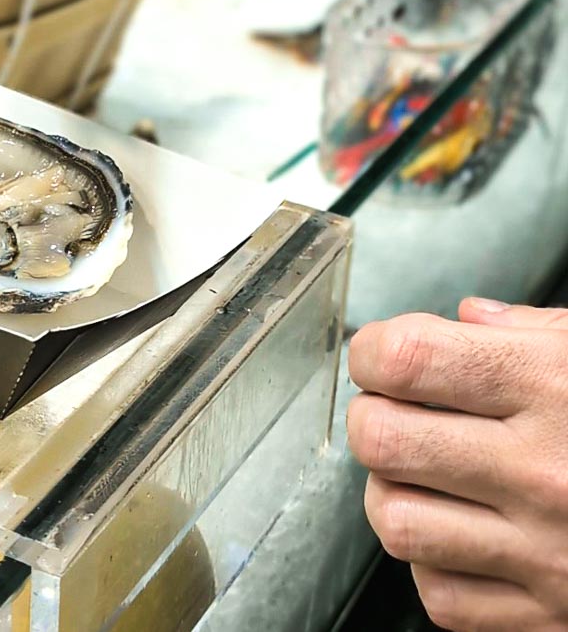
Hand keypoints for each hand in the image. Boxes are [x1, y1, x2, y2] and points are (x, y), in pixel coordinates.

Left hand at [348, 300, 567, 630]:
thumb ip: (532, 330)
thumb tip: (463, 320)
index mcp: (551, 388)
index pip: (406, 359)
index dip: (374, 352)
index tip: (382, 356)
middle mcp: (544, 470)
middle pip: (383, 440)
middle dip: (372, 417)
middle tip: (393, 411)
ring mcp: (547, 552)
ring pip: (396, 522)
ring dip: (393, 491)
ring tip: (422, 474)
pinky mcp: (551, 617)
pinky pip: (441, 594)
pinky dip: (434, 562)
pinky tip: (462, 532)